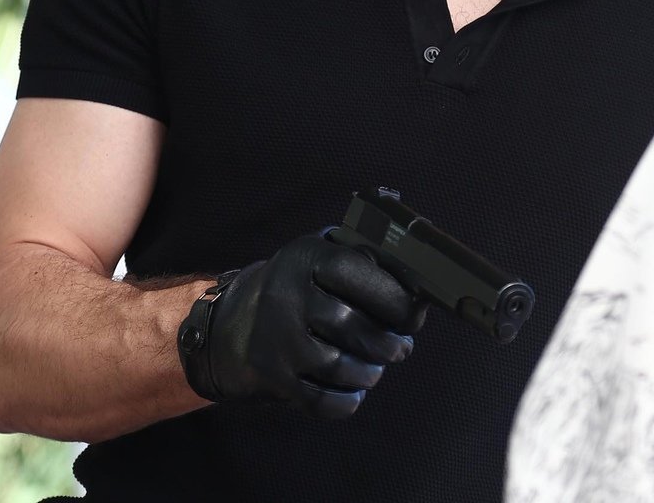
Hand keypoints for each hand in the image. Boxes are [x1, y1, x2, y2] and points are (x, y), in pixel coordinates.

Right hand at [185, 234, 426, 417]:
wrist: (234, 323)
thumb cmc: (301, 285)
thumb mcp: (323, 253)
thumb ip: (366, 254)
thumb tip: (419, 267)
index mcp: (305, 257)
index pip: (352, 270)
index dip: (391, 294)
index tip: (415, 311)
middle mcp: (285, 295)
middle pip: (349, 324)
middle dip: (388, 342)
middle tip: (401, 347)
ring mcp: (276, 338)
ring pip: (338, 365)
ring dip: (370, 372)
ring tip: (377, 366)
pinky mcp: (272, 377)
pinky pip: (320, 401)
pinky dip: (347, 401)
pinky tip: (355, 388)